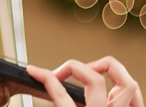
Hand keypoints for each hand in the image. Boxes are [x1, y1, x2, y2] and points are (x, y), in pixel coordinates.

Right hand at [27, 56, 142, 106]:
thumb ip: (57, 102)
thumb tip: (43, 84)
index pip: (60, 94)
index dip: (44, 77)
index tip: (34, 71)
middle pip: (94, 79)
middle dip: (76, 68)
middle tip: (62, 72)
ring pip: (127, 83)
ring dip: (107, 71)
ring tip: (91, 71)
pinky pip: (136, 98)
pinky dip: (125, 88)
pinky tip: (113, 88)